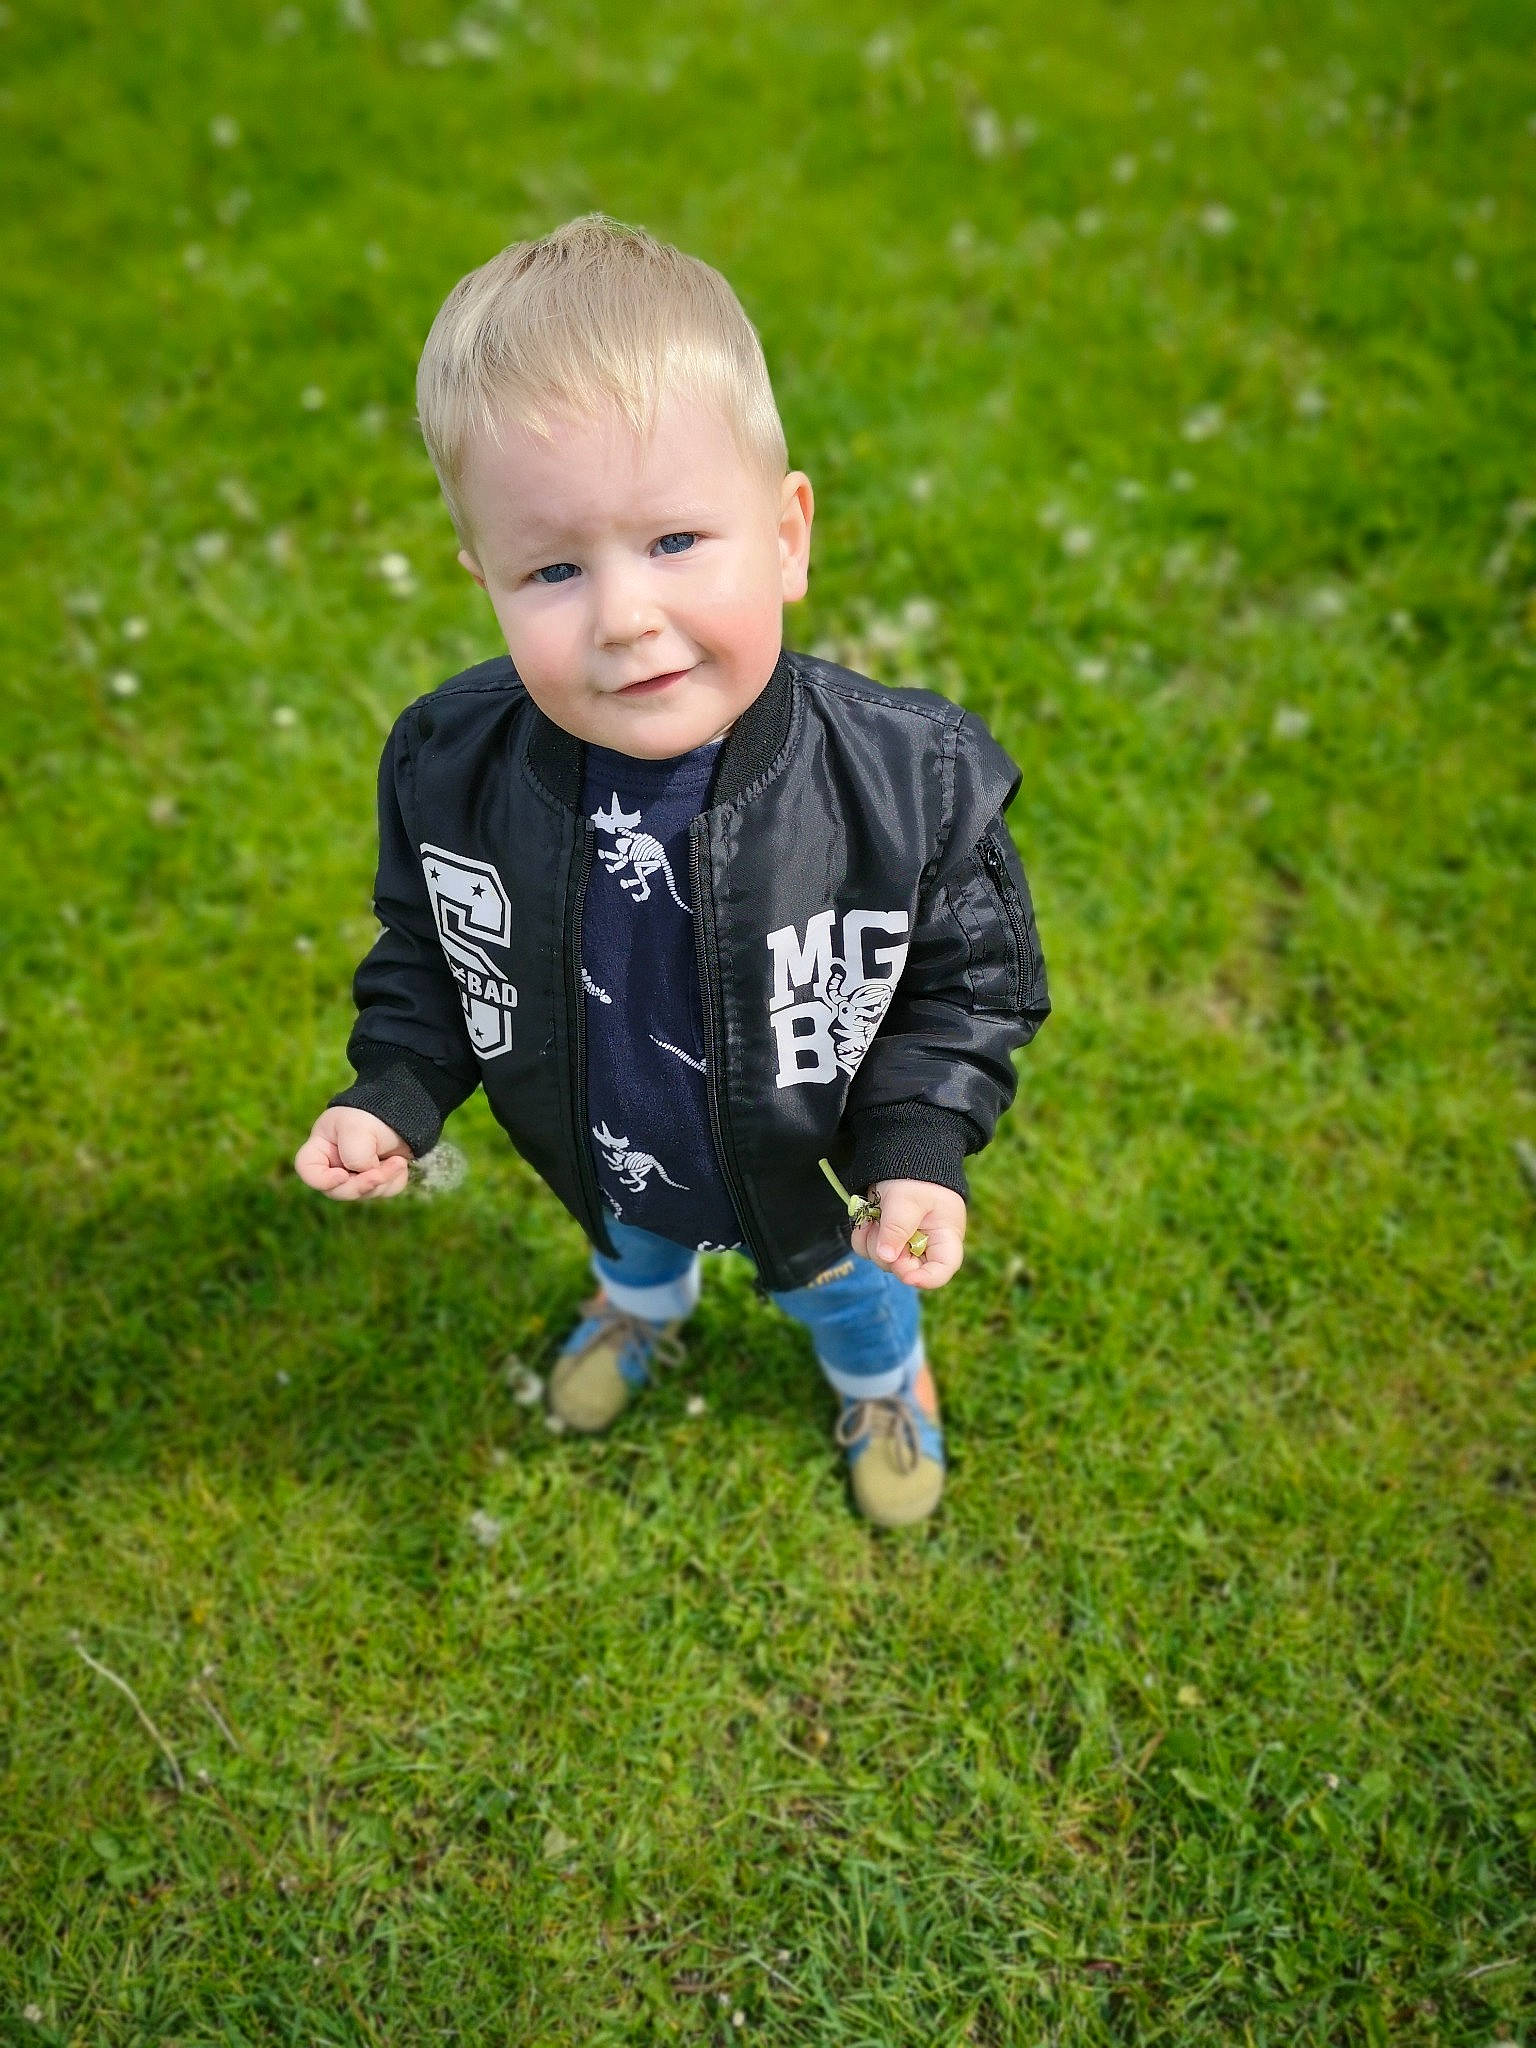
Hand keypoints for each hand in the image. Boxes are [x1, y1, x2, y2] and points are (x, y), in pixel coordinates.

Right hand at [294, 1107, 412, 1200]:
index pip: (306, 1169)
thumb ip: (355, 1155)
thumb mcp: (358, 1128)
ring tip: (398, 1161)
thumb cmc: (372, 1113)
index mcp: (321, 1146)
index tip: (342, 1175)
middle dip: (361, 1185)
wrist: (403, 1109)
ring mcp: (355, 1174)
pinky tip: (399, 1163)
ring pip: (363, 1194)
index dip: (321, 1180)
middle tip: (380, 1174)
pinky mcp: (376, 1179)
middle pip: (337, 1190)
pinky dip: (394, 1180)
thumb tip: (365, 1175)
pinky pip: (383, 1191)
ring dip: (383, 1180)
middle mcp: (334, 1164)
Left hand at [849, 1178, 966, 1290]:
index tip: (906, 1275)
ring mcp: (905, 1243)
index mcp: (944, 1236)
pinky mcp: (886, 1238)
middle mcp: (926, 1245)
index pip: (943, 1269)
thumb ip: (897, 1228)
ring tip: (874, 1217)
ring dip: (872, 1242)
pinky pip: (869, 1250)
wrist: (900, 1153)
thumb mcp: (907, 1199)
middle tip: (882, 1227)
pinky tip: (866, 1219)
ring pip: (884, 1261)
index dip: (926, 1279)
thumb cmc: (915, 1175)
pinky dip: (863, 1237)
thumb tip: (887, 1258)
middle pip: (907, 1269)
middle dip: (888, 1253)